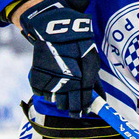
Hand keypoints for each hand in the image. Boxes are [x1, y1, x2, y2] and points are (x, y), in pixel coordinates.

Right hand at [19, 0, 99, 114]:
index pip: (83, 101)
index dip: (83, 109)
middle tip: (72, 108)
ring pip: (54, 100)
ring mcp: (51, 77)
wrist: (55, 26)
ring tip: (61, 93)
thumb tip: (100, 98)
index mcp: (83, 76)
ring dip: (58, 99)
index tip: (83, 112)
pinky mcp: (38, 73)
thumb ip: (94, 80)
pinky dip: (44, 91)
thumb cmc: (78, 43)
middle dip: (71, 108)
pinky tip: (50, 86)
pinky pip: (40, 92)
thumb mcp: (91, 59)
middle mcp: (66, 79)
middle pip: (68, 105)